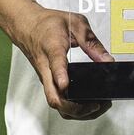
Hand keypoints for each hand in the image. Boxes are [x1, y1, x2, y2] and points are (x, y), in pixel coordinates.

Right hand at [16, 6, 114, 120]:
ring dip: (75, 112)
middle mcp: (46, 68)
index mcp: (52, 47)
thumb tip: (107, 60)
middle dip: (75, 107)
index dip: (60, 76)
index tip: (66, 84)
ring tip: (97, 106)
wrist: (26, 25)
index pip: (55, 64)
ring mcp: (45, 78)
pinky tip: (86, 105)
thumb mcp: (75, 22)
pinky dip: (71, 108)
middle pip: (54, 96)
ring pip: (56, 103)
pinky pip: (57, 100)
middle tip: (97, 104)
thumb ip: (91, 42)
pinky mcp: (47, 82)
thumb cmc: (49, 23)